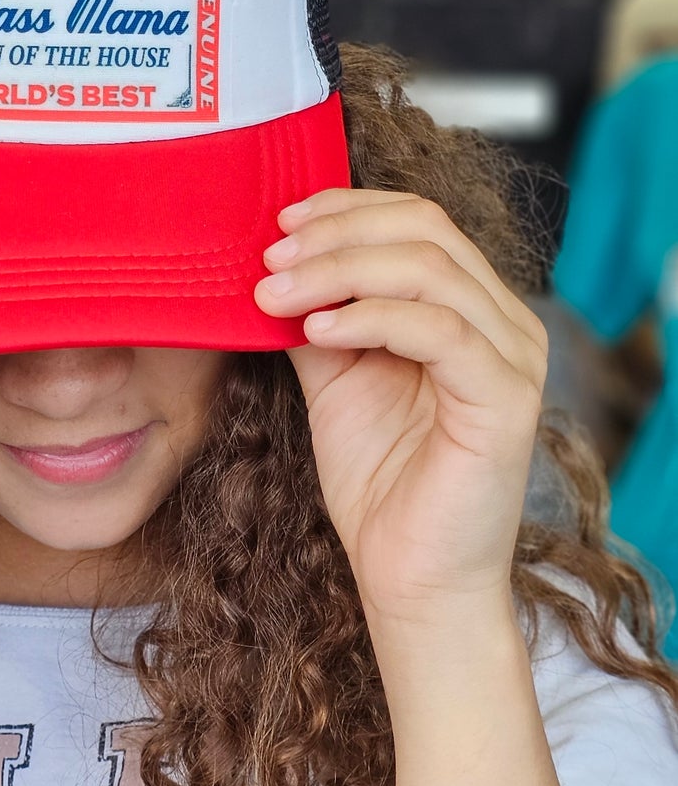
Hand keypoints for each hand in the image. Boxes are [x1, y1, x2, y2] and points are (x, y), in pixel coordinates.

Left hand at [253, 189, 547, 636]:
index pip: (419, 221)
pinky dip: (370, 318)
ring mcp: (514, 358)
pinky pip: (439, 330)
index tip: (280, 223)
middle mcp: (504, 322)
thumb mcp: (334, 378)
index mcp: (471, 308)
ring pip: (429, 271)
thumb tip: (272, 265)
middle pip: (425, 231)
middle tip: (270, 259)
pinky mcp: (507, 399)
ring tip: (277, 294)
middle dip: (335, 235)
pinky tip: (317, 332)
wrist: (409, 576)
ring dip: (339, 272)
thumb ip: (316, 318)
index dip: (347, 209)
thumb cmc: (379, 482)